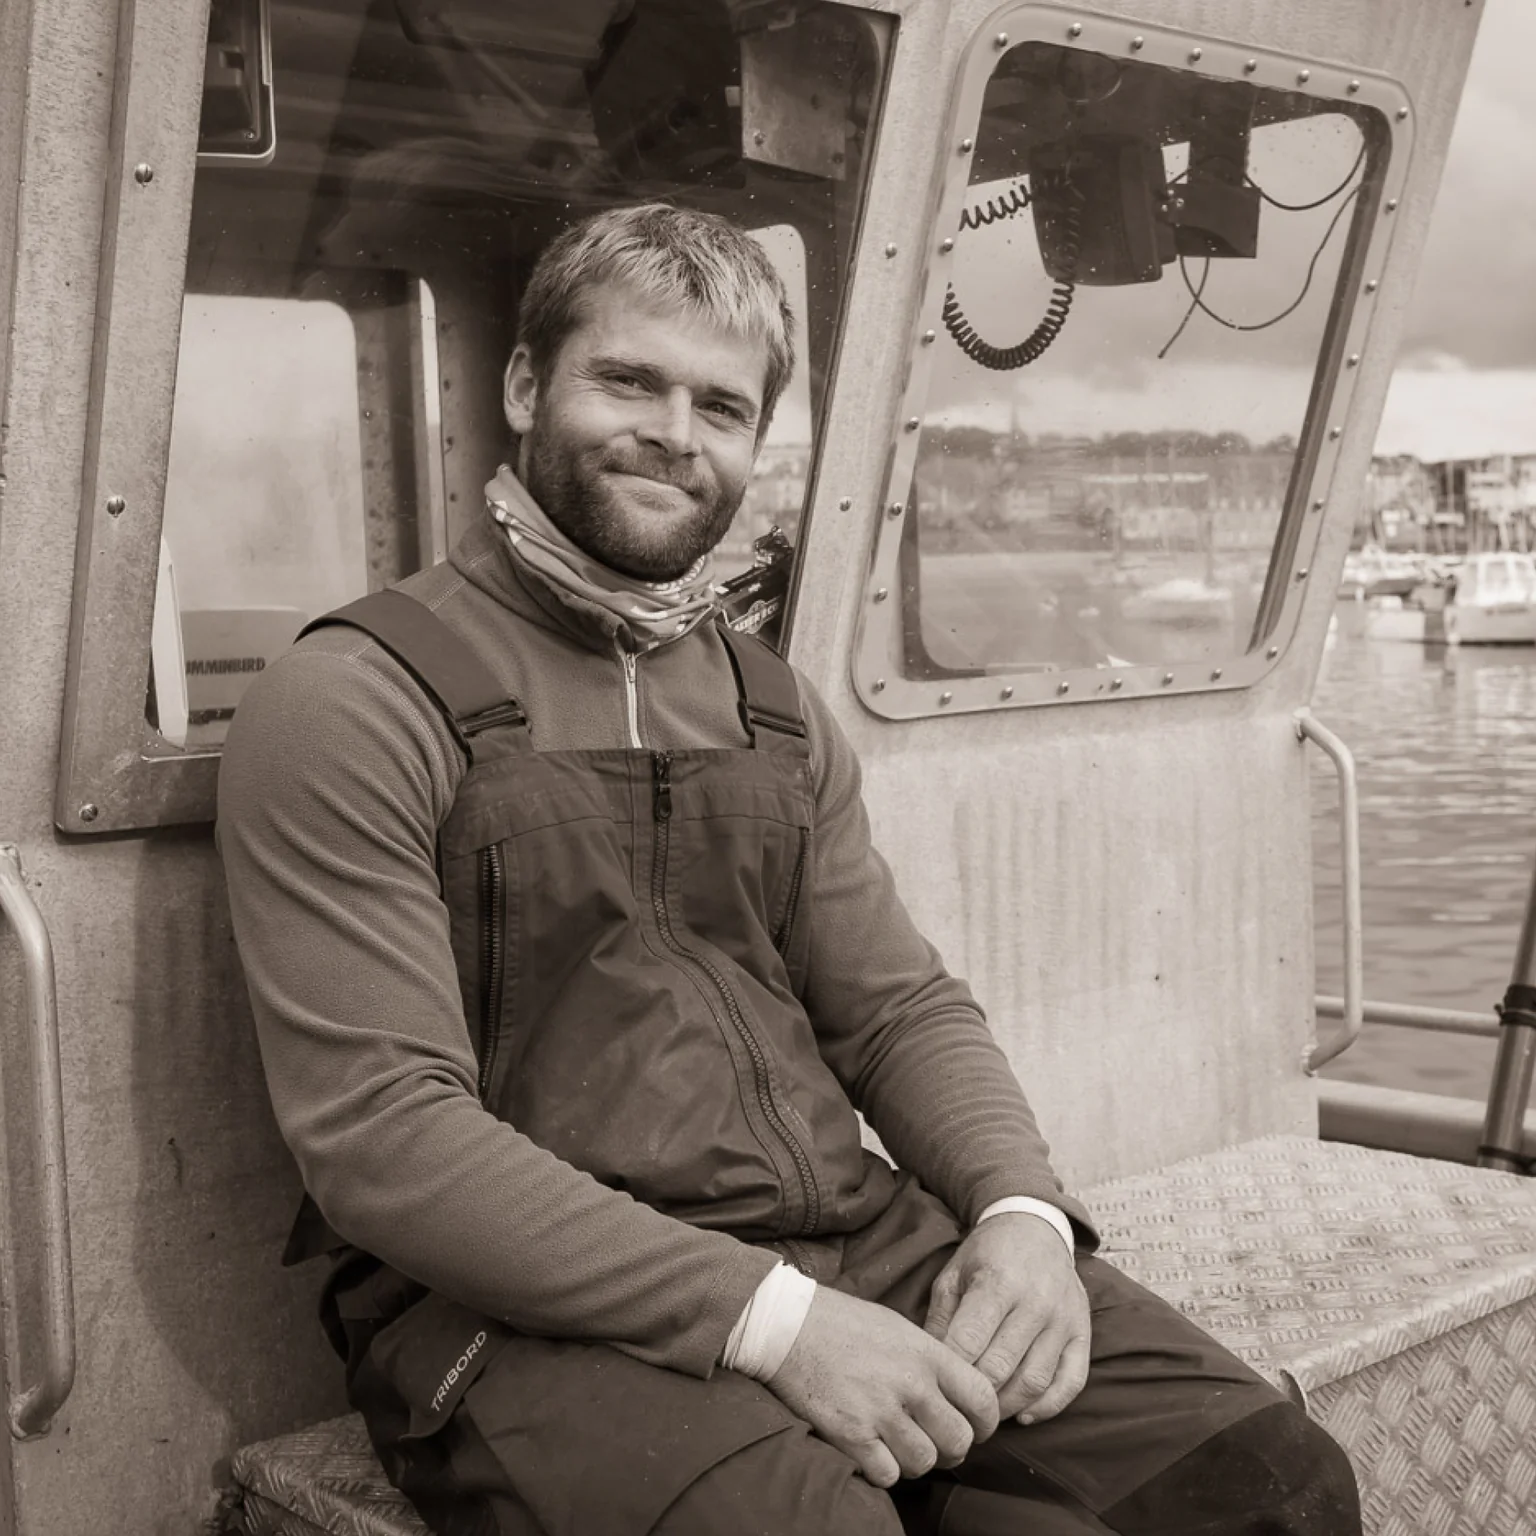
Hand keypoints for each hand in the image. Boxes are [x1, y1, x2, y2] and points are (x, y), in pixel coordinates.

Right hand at [766, 1285, 999, 1487]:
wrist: (787, 1325)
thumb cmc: (842, 1322)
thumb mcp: (898, 1327)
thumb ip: (930, 1360)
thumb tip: (955, 1396)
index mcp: (926, 1352)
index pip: (983, 1398)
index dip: (986, 1423)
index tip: (976, 1428)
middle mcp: (910, 1383)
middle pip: (959, 1440)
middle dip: (952, 1450)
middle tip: (935, 1443)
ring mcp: (880, 1410)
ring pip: (924, 1463)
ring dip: (915, 1461)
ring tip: (898, 1445)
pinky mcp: (851, 1434)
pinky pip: (888, 1474)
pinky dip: (883, 1470)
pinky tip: (873, 1451)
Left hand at [924, 1213, 1089, 1425]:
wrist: (1035, 1226)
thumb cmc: (987, 1254)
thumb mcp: (954, 1274)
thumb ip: (941, 1319)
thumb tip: (930, 1367)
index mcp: (998, 1283)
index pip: (969, 1342)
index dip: (949, 1372)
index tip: (936, 1388)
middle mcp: (1036, 1302)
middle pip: (1000, 1368)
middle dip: (974, 1396)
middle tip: (955, 1410)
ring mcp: (1063, 1319)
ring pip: (1034, 1381)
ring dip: (1006, 1407)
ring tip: (984, 1415)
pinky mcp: (1083, 1332)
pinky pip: (1071, 1382)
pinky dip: (1048, 1407)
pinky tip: (1022, 1415)